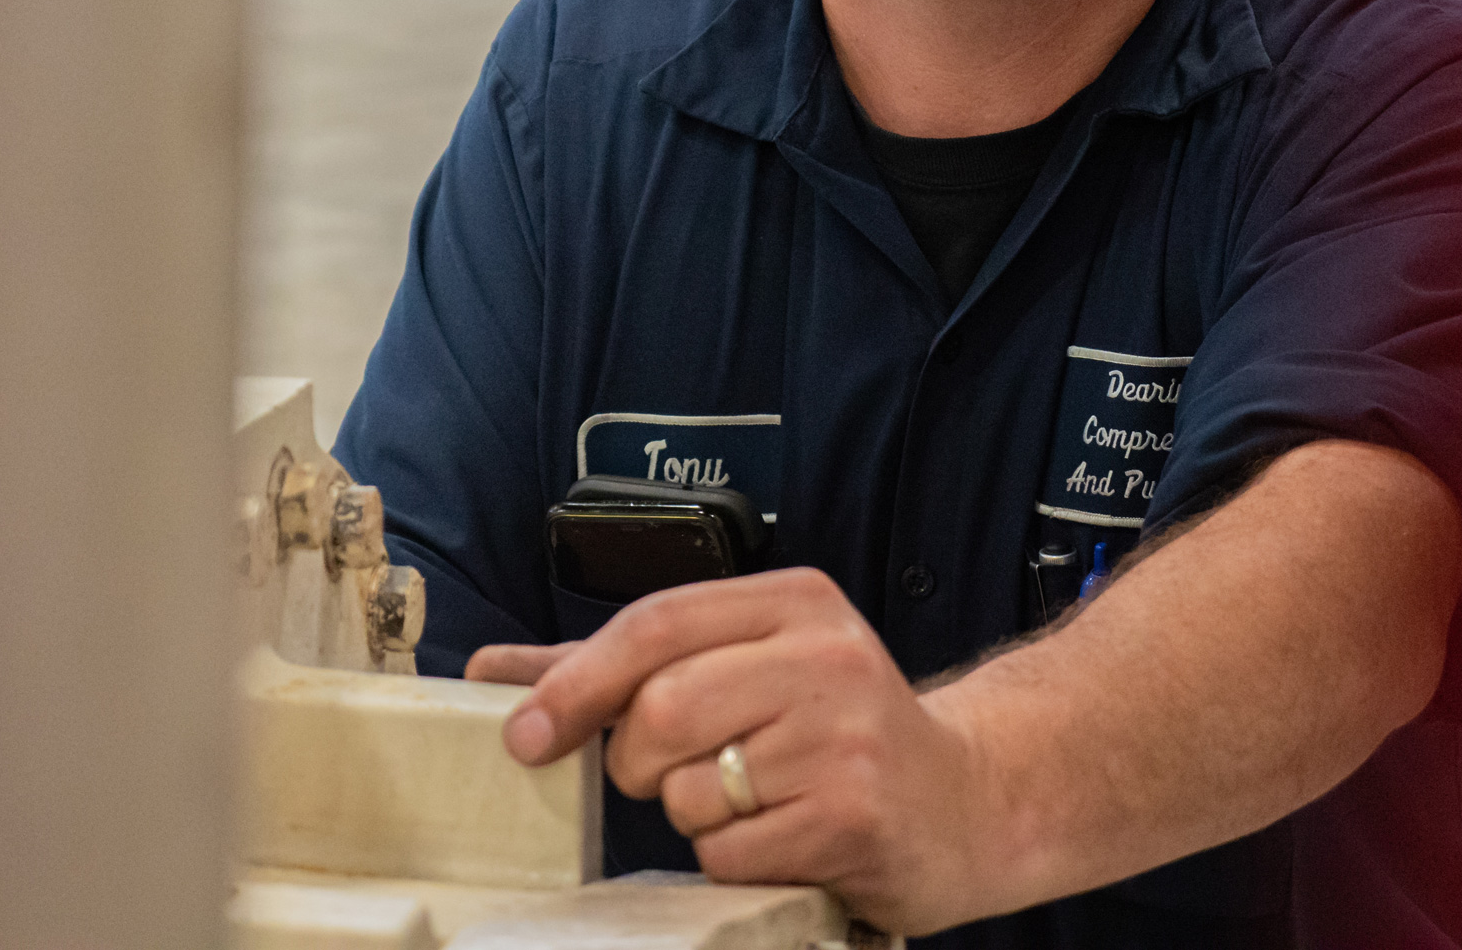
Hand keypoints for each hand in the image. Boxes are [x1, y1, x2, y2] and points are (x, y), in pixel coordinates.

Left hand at [468, 568, 985, 935]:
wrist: (968, 802)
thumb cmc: (834, 732)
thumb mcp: (746, 667)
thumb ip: (622, 667)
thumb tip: (493, 674)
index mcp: (795, 602)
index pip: (655, 623)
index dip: (577, 680)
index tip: (525, 732)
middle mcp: (827, 656)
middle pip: (662, 708)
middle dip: (636, 760)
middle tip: (667, 774)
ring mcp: (845, 737)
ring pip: (690, 789)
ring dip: (693, 815)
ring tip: (755, 801)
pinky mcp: (855, 817)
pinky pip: (729, 852)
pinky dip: (732, 860)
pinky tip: (783, 839)